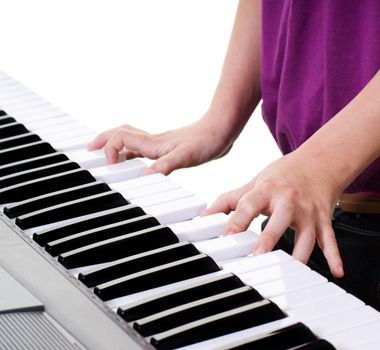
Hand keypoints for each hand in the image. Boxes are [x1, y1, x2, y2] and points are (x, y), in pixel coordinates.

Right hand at [88, 116, 233, 174]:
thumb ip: (165, 165)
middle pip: (119, 134)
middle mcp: (153, 141)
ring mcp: (160, 143)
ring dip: (114, 146)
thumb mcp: (186, 157)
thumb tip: (144, 176)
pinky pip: (143, 147)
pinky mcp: (169, 147)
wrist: (223, 130)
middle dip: (102, 141)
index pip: (119, 139)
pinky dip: (132, 153)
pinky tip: (136, 163)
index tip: (109, 167)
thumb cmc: (207, 141)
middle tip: (88, 151)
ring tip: (105, 157)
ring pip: (129, 140)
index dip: (109, 150)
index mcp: (153, 143)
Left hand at [202, 152, 344, 277]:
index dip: (236, 221)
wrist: (319, 162)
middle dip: (269, 239)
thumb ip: (229, 200)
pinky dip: (334, 256)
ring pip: (306, 236)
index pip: (249, 205)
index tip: (226, 238)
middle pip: (279, 221)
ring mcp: (308, 212)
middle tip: (258, 256)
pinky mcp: (323, 220)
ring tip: (293, 274)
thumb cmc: (283, 175)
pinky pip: (330, 240)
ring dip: (300, 255)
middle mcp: (289, 201)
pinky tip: (337, 272)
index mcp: (267, 190)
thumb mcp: (255, 182)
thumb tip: (203, 216)